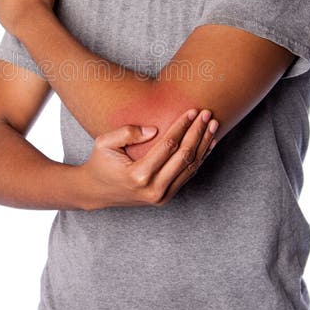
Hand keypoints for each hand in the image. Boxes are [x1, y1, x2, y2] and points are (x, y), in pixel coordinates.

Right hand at [79, 107, 218, 210]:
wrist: (96, 191)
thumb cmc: (101, 163)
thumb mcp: (104, 143)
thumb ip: (127, 132)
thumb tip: (155, 129)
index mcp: (138, 175)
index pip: (168, 146)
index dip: (182, 126)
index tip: (191, 111)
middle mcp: (153, 189)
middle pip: (184, 156)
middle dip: (198, 132)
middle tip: (207, 114)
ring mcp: (161, 196)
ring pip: (190, 168)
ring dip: (204, 145)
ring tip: (213, 125)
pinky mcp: (165, 198)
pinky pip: (187, 176)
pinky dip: (200, 158)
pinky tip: (208, 143)